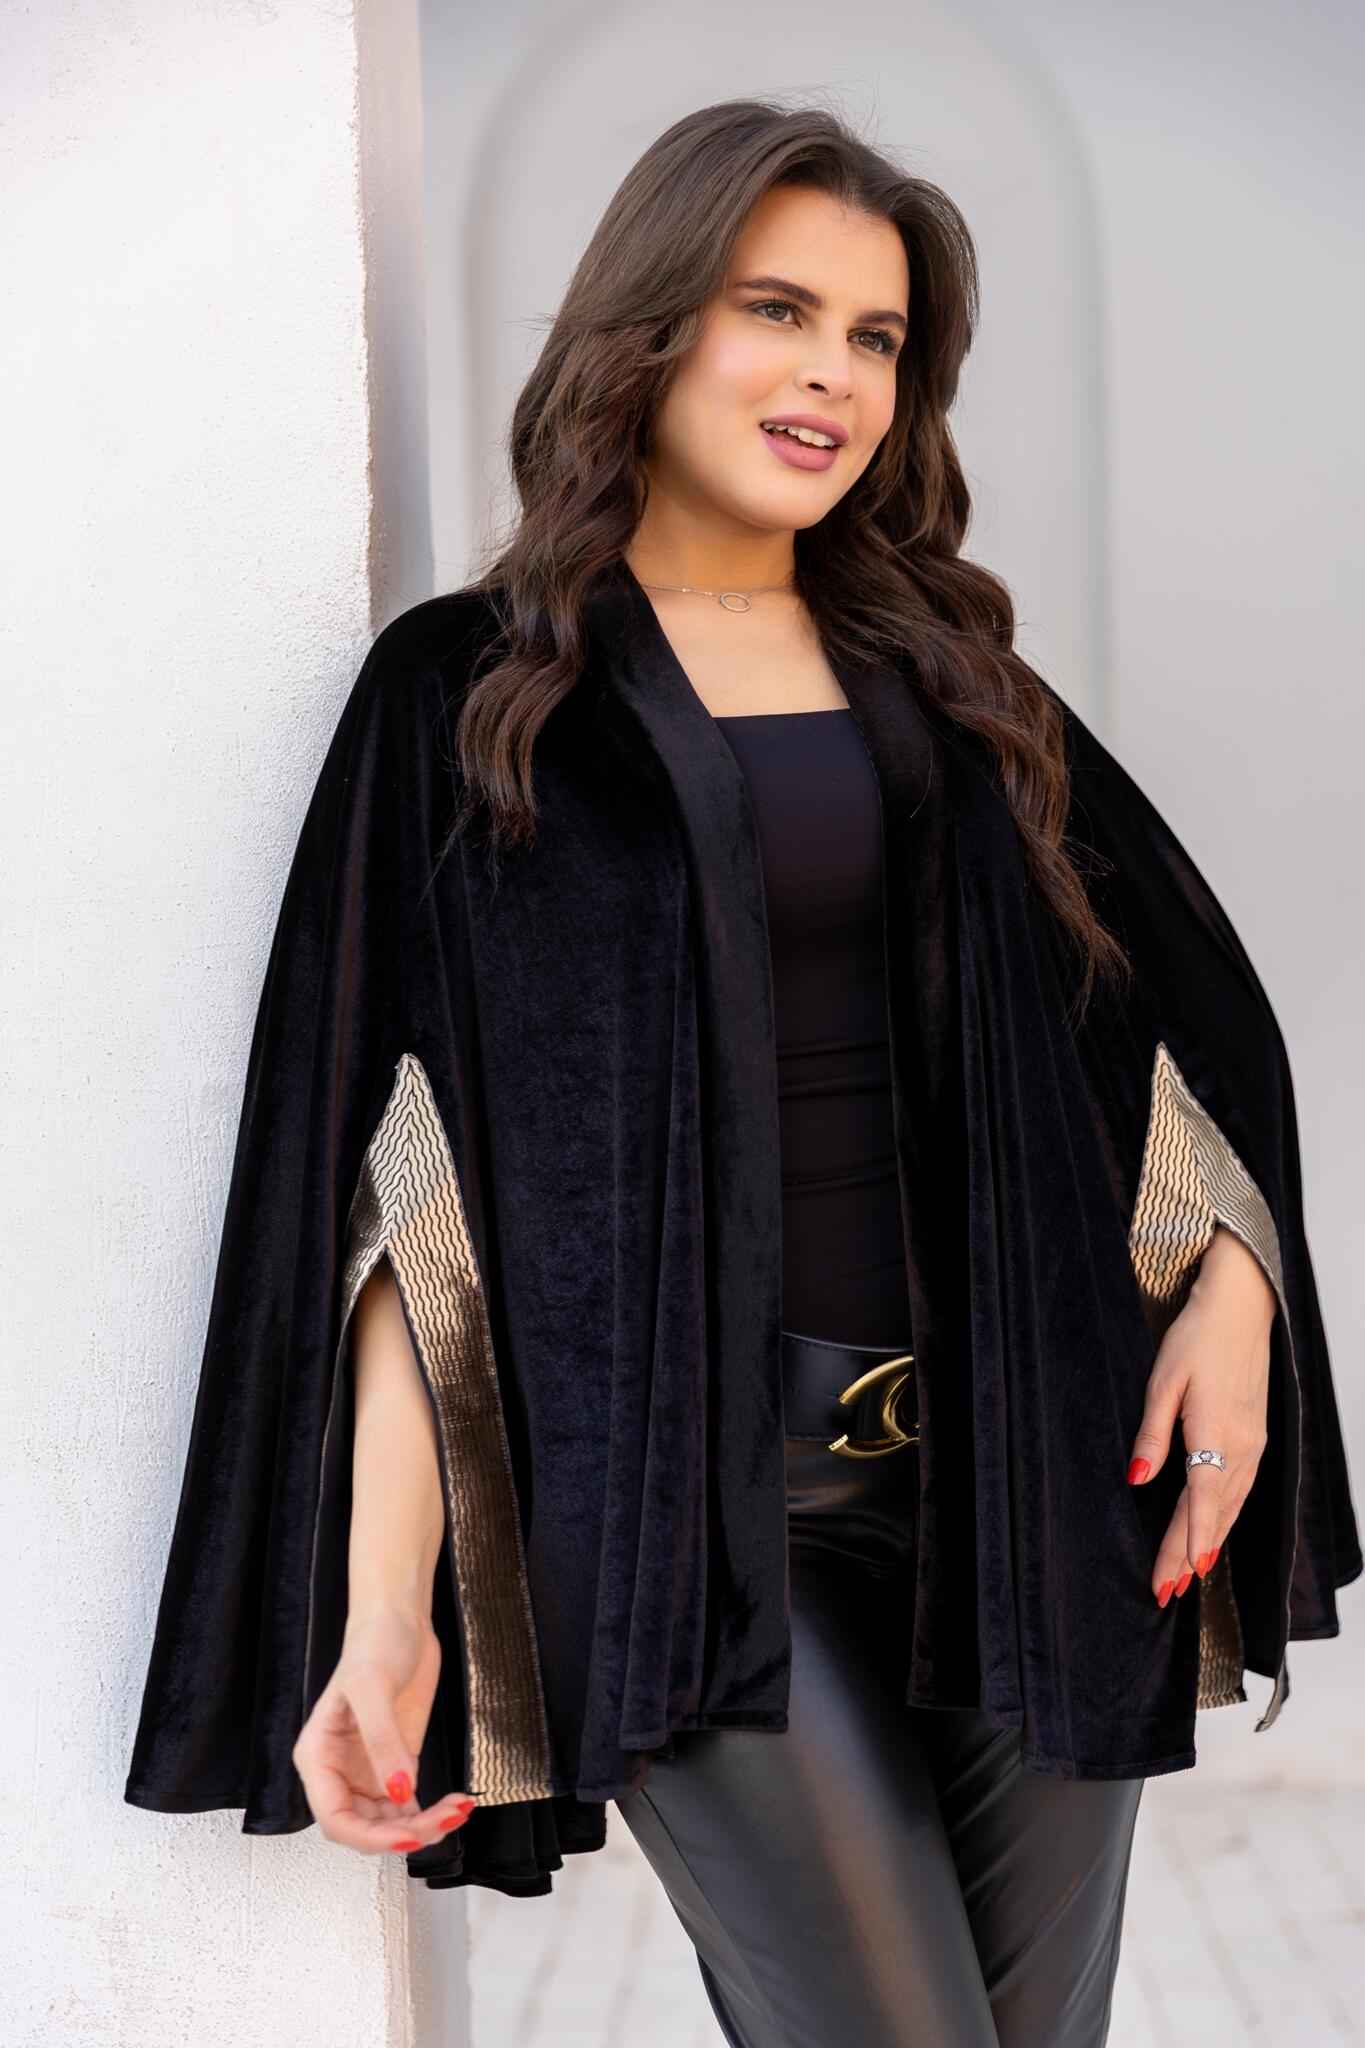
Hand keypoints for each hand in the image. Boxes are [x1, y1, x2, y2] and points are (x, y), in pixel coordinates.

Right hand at [292, 1605, 477, 1854]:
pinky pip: (409, 1805)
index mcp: (318, 1757)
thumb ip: (383, 1741)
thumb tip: (399, 1791)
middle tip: (444, 1819)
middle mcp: (339, 1771)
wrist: (400, 1621)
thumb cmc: (374, 1644)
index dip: (369, 1837)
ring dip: (423, 1826)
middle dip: (404, 1832)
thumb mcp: (372, 1686)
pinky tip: (456, 1804)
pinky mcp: (396, 1764)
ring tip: (457, 1809)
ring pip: (390, 1822)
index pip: (335, 1818)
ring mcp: (368, 1770)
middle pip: (365, 1827)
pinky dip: (431, 1813)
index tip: (407, 1836)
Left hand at [1125, 1225, 1276, 1606]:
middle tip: (1164, 1591)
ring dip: (1208, 1541)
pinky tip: (1212, 1532)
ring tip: (1184, 1576)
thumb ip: (1151, 1433)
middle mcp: (1241, 1446)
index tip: (1177, 1576)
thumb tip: (1137, 1479)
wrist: (1240, 1309)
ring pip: (1230, 1505)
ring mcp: (1253, 1444)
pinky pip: (1239, 1489)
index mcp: (1215, 1432)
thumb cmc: (1196, 1338)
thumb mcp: (1162, 1380)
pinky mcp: (1255, 1438)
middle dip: (1188, 1553)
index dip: (1188, 1541)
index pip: (1202, 1500)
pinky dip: (1224, 1517)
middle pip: (1214, 1512)